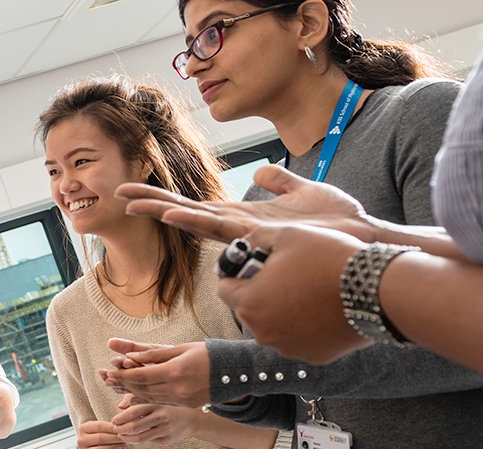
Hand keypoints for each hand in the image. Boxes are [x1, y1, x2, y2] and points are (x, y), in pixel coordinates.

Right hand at [76, 420, 125, 448]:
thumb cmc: (102, 436)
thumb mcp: (104, 429)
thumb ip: (109, 427)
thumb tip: (119, 427)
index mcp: (83, 428)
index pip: (99, 426)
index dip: (111, 428)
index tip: (121, 429)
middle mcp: (81, 441)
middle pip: (99, 438)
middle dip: (114, 438)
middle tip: (124, 438)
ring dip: (114, 447)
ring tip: (122, 444)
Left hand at [100, 339, 212, 407]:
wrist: (237, 371)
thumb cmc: (209, 353)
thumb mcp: (181, 348)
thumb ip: (155, 354)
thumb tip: (131, 357)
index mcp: (175, 371)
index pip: (141, 375)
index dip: (123, 374)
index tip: (111, 371)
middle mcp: (177, 389)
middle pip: (142, 388)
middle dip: (124, 383)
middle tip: (110, 378)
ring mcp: (183, 399)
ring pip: (150, 397)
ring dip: (133, 391)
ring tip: (120, 385)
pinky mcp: (187, 404)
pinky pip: (161, 402)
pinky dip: (147, 397)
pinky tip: (138, 392)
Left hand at [110, 399, 206, 444]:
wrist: (189, 419)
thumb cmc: (166, 408)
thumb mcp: (153, 400)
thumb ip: (136, 401)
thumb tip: (120, 406)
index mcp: (156, 404)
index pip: (135, 411)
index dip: (122, 417)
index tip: (114, 421)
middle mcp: (161, 416)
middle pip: (135, 426)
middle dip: (122, 430)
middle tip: (116, 430)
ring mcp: (165, 429)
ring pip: (141, 437)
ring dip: (128, 438)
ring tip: (122, 436)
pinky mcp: (167, 440)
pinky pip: (149, 441)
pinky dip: (138, 440)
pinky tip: (134, 437)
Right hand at [116, 164, 378, 242]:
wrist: (363, 241)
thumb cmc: (339, 222)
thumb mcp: (305, 191)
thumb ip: (281, 182)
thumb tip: (262, 172)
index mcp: (245, 219)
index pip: (199, 209)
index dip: (169, 200)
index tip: (142, 192)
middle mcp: (239, 229)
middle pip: (186, 214)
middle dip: (153, 203)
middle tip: (120, 193)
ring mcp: (246, 232)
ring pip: (194, 219)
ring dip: (163, 210)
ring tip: (134, 201)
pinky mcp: (257, 233)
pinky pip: (218, 226)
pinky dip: (193, 219)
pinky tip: (172, 213)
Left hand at [219, 224, 371, 363]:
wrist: (377, 289)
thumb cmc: (328, 258)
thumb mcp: (285, 234)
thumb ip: (254, 238)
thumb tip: (243, 245)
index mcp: (248, 303)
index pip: (225, 287)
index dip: (237, 272)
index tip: (254, 264)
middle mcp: (263, 332)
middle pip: (248, 308)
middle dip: (260, 291)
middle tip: (285, 274)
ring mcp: (288, 348)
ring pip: (274, 325)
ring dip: (282, 310)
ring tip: (307, 288)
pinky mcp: (313, 356)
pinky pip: (300, 339)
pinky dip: (305, 325)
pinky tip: (323, 307)